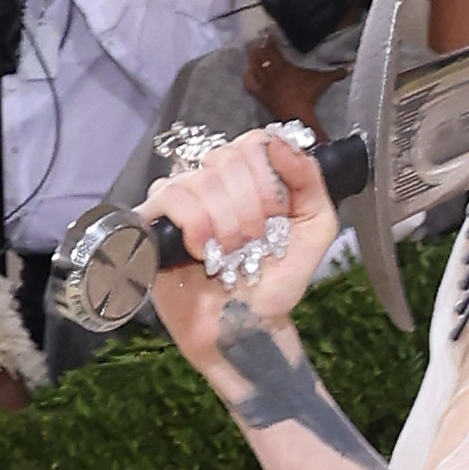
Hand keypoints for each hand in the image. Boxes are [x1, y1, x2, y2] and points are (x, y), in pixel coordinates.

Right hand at [141, 129, 341, 380]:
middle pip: (227, 159)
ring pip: (201, 181)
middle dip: (249, 209)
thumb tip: (279, 142)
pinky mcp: (153, 220)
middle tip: (253, 243)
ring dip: (225, 226)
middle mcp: (212, 180)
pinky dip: (194, 227)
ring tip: (229, 254)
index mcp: (248, 175)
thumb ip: (310, 180)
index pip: (253, 143)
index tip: (276, 217)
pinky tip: (201, 253)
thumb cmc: (276, 281)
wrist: (249, 327)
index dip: (267, 179)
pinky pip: (170, 197)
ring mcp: (180, 198)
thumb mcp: (315, 228)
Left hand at [242, 35, 342, 127]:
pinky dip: (248, 75)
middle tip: (260, 39)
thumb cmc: (307, 96)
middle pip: (259, 55)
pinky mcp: (260, 94)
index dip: (269, 39)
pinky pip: (249, 82)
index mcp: (282, 66)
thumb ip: (334, 73)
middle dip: (259, 46)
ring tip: (253, 50)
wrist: (296, 115)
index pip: (272, 48)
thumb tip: (349, 67)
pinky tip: (249, 70)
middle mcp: (269, 73)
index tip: (269, 33)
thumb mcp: (321, 81)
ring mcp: (263, 84)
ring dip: (252, 57)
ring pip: (252, 66)